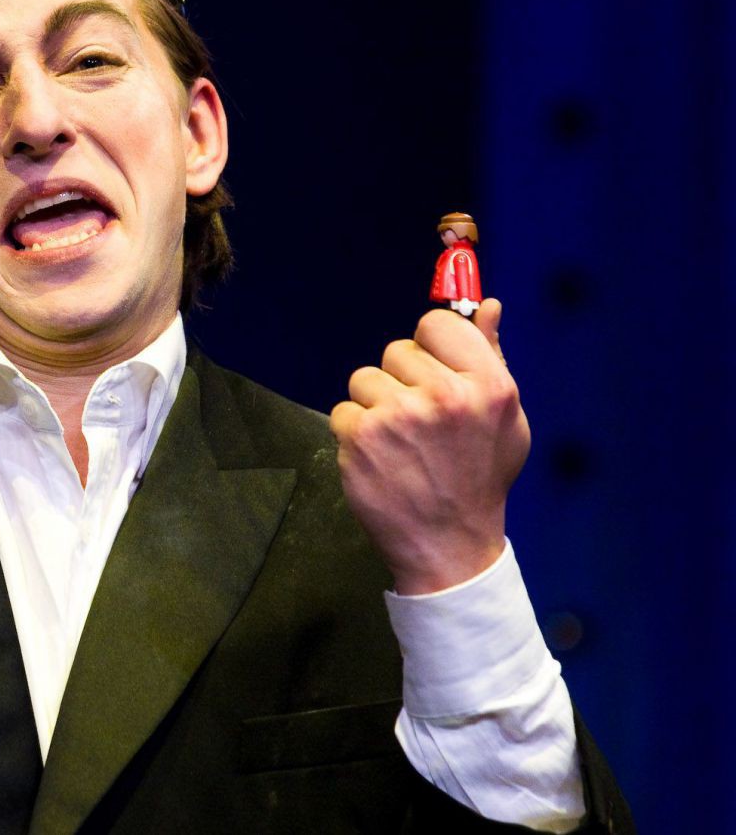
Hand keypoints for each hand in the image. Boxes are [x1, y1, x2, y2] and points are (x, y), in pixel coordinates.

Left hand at [330, 299, 527, 594]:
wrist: (449, 545)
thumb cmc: (479, 477)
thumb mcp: (505, 419)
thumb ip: (491, 357)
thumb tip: (489, 304)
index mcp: (488, 385)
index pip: (436, 324)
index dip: (429, 346)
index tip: (432, 371)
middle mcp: (444, 396)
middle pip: (396, 351)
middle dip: (402, 380)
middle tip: (420, 422)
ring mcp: (398, 417)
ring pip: (365, 379)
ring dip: (375, 406)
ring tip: (400, 442)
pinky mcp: (360, 437)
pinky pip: (344, 410)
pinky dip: (354, 432)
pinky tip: (380, 458)